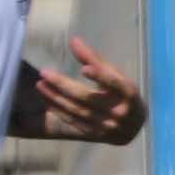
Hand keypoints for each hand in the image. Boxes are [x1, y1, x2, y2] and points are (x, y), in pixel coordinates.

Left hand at [26, 39, 145, 145]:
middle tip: (45, 73)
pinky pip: (73, 121)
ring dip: (55, 98)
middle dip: (64, 85)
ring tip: (40, 84)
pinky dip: (58, 110)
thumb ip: (95, 59)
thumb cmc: (123, 94)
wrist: (133, 126)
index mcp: (129, 94)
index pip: (114, 84)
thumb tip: (74, 40)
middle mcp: (119, 112)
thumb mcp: (116, 75)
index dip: (100, 76)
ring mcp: (106, 126)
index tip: (85, 68)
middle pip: (88, 98)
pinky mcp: (94, 134)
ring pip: (77, 111)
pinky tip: (46, 99)